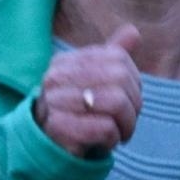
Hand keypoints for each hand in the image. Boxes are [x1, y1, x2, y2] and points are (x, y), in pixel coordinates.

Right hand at [32, 24, 140, 157]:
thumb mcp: (93, 82)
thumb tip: (133, 31)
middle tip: (125, 121)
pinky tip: (103, 142)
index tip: (126, 99)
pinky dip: (112, 138)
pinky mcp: (58, 127)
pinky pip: (105, 127)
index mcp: (64, 62)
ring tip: (119, 133)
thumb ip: (112, 56)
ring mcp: (53, 102)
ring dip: (127, 124)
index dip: (133, 81)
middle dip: (134, 104)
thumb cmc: (75, 113)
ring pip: (116, 102)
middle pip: (120, 78)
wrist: (45, 148)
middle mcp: (55, 78)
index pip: (117, 58)